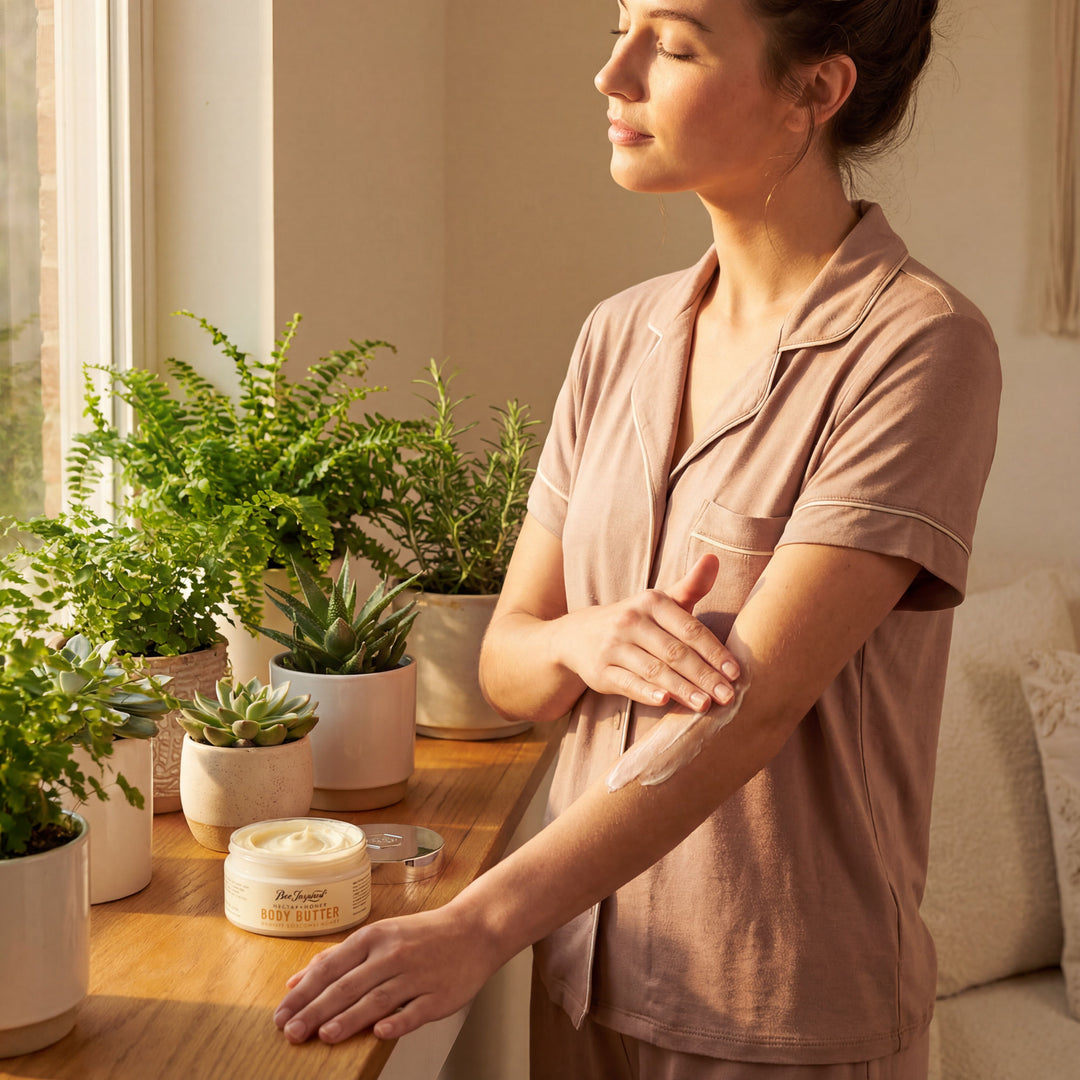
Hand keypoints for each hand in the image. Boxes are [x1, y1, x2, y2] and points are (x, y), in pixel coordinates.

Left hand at [274, 905, 500, 1044]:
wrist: (474, 930)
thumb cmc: (422, 935)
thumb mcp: (379, 936)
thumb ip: (337, 957)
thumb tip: (296, 979)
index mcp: (375, 937)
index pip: (331, 967)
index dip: (303, 992)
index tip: (281, 1014)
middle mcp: (393, 954)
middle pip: (349, 985)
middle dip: (316, 1010)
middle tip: (292, 1032)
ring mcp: (417, 975)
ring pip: (378, 998)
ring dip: (350, 1018)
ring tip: (325, 1035)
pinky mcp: (439, 995)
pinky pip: (415, 1011)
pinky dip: (398, 1022)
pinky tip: (379, 1033)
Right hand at [556, 553, 739, 710]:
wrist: (579, 634)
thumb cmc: (635, 620)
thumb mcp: (661, 601)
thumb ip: (691, 585)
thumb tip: (714, 558)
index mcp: (651, 602)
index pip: (689, 629)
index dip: (714, 651)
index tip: (735, 672)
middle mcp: (631, 621)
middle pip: (675, 652)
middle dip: (704, 675)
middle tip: (727, 696)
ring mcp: (613, 646)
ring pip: (654, 670)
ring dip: (682, 689)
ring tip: (705, 704)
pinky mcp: (600, 670)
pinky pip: (627, 683)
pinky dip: (645, 692)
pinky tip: (665, 701)